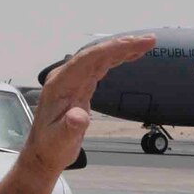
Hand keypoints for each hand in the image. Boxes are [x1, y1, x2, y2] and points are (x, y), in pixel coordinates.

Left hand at [22, 33, 154, 174]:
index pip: (88, 59)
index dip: (111, 49)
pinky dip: (117, 59)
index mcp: (60, 84)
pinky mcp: (81, 85)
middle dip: (122, 45)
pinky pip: (101, 66)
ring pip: (100, 58)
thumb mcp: (60, 141)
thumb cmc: (51, 147)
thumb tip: (78, 117)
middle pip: (96, 53)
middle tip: (149, 40)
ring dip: (122, 49)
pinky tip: (131, 55)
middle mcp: (66, 77)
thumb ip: (69, 128)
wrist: (44, 152)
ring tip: (147, 44)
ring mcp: (73, 80)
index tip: (134, 44)